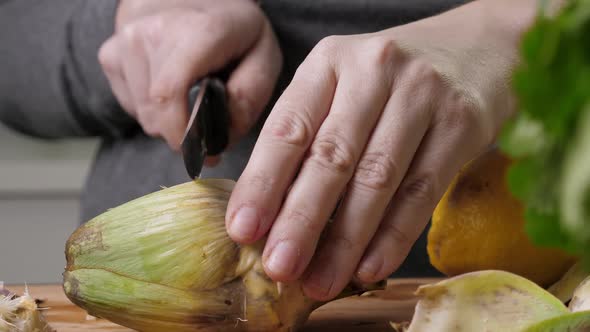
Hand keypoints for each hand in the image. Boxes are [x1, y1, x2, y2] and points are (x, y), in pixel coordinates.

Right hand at [98, 0, 281, 155]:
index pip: (169, 94)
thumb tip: (219, 138)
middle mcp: (153, 32)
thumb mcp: (263, 57)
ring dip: (169, 121)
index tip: (203, 151)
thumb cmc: (234, 31)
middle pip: (157, 113)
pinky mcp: (110, 55)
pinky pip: (130, 106)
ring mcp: (126, 41)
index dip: (182, 135)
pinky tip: (170, 89)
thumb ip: (249, 96)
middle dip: (183, 133)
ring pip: (143, 115)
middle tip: (206, 127)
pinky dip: (152, 110)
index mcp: (198, 31)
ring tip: (189, 98)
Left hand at [225, 0, 539, 299]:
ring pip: (376, 178)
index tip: (244, 229)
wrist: (475, 48)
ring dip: (345, 239)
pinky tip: (369, 267)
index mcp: (328, 62)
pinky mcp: (461, 122)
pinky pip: (422, 190)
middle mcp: (373, 71)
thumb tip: (271, 215)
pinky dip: (393, 234)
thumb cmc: (390, 82)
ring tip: (321, 281)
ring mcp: (421, 94)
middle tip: (279, 266)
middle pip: (331, 156)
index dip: (263, 183)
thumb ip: (310, 138)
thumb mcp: (342, 88)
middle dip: (301, 219)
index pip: (288, 128)